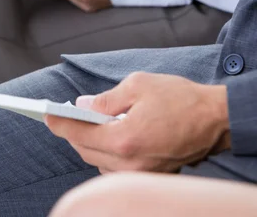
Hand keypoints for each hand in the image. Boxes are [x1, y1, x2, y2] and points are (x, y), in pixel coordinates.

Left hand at [45, 72, 230, 173]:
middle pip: (85, 151)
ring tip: (84, 122)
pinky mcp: (149, 174)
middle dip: (71, 132)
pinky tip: (106, 134)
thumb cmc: (179, 98)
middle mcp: (129, 164)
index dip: (58, 123)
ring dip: (88, 142)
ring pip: (99, 161)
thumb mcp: (138, 85)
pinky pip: (116, 167)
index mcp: (124, 139)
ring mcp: (140, 173)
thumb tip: (82, 105)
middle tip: (60, 114)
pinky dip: (106, 151)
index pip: (79, 134)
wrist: (215, 119)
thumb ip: (106, 98)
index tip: (43, 114)